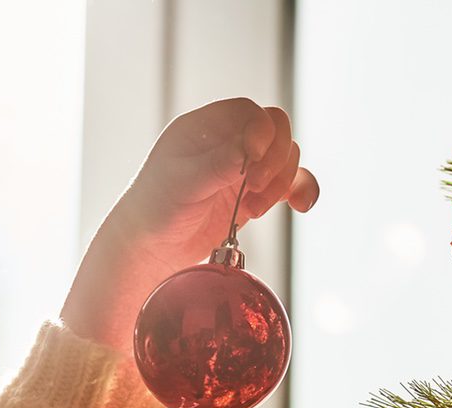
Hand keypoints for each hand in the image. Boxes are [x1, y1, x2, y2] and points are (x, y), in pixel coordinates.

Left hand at [62, 97, 318, 351]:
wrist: (151, 250)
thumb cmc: (157, 211)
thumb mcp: (185, 183)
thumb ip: (220, 162)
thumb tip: (254, 144)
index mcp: (206, 128)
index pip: (250, 113)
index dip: (261, 134)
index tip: (251, 164)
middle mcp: (227, 143)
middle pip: (276, 131)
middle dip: (276, 159)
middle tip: (254, 187)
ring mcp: (242, 168)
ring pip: (286, 158)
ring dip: (282, 181)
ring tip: (254, 207)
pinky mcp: (253, 194)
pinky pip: (290, 184)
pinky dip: (300, 191)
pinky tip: (300, 206)